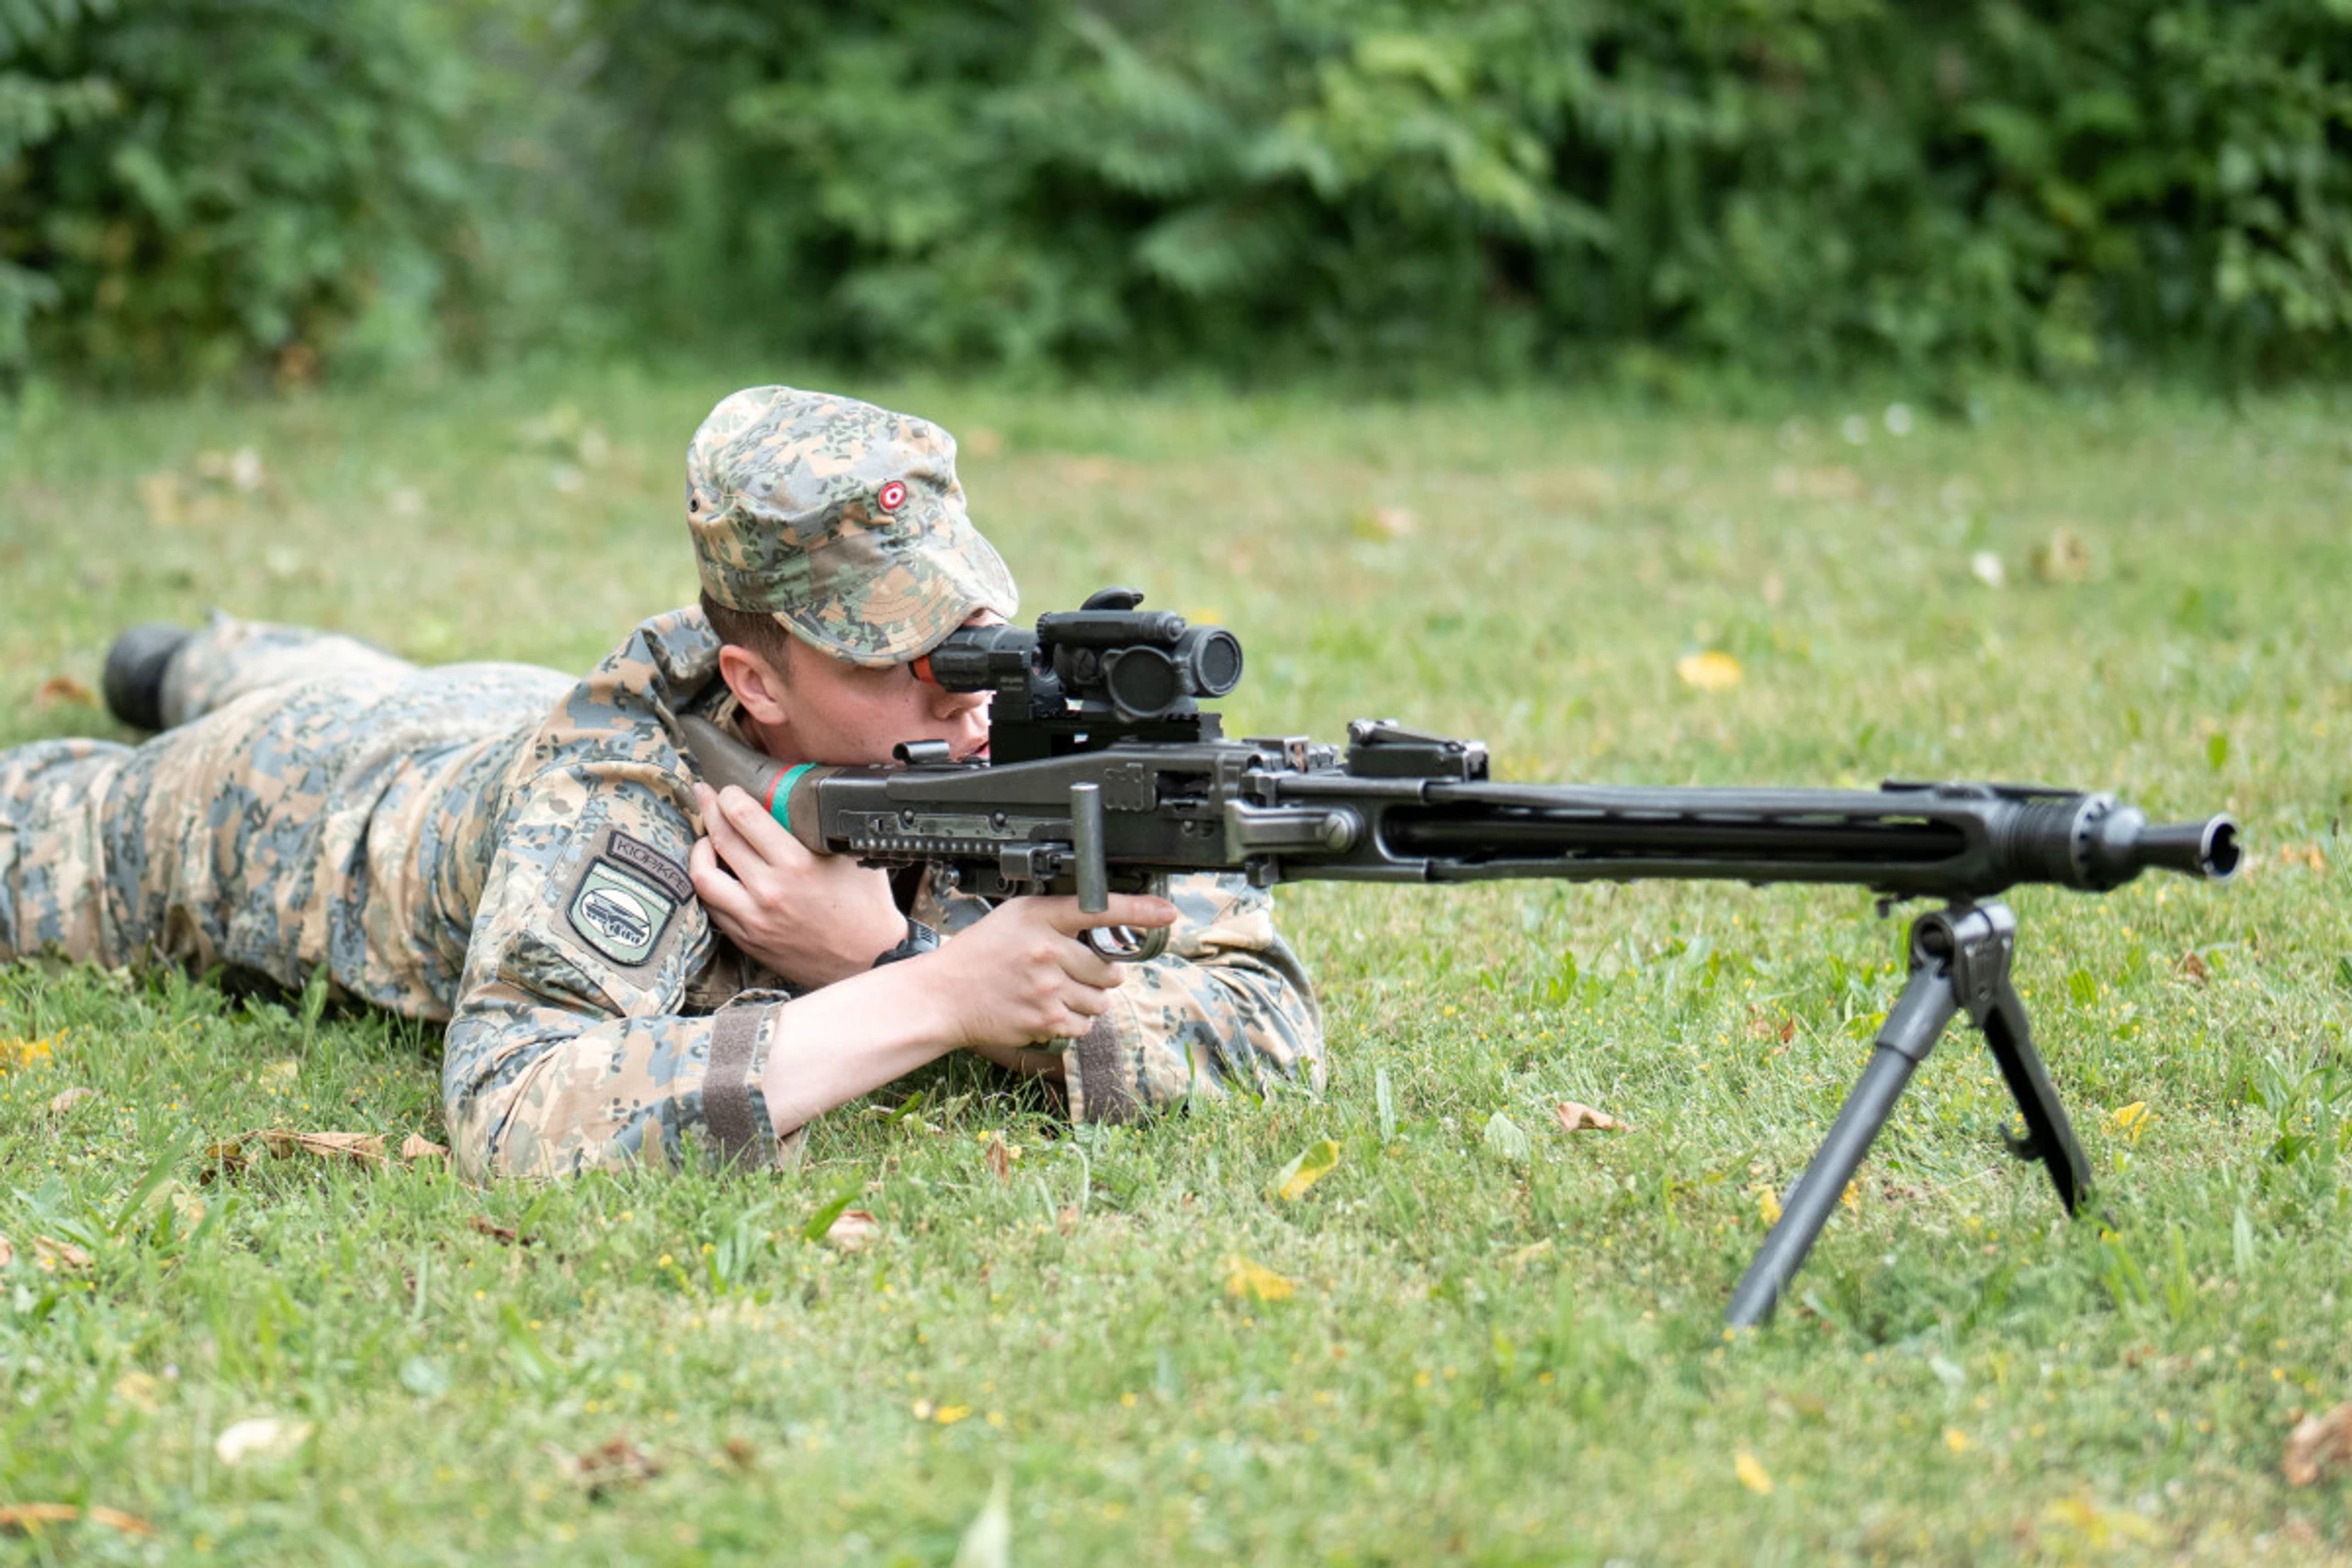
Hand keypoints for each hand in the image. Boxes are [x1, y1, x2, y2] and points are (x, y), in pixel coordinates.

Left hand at [688, 782, 906, 986]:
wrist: (871, 958)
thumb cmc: (866, 906)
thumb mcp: (850, 855)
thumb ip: (822, 828)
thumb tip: (798, 799)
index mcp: (797, 864)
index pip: (743, 817)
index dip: (728, 796)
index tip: (728, 790)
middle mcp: (769, 891)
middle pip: (718, 839)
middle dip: (708, 810)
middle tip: (706, 797)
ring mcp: (755, 919)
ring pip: (702, 877)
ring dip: (699, 852)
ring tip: (707, 840)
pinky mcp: (749, 940)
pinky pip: (713, 908)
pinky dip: (710, 886)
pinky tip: (718, 875)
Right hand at [914, 893, 1178, 1048]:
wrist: (945, 995)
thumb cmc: (982, 953)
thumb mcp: (1017, 916)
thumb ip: (1060, 916)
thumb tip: (1107, 924)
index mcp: (1040, 917)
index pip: (1099, 909)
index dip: (1140, 910)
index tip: (1168, 914)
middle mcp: (1046, 951)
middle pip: (1110, 968)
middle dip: (1102, 973)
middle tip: (1075, 970)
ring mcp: (1047, 988)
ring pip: (1101, 1000)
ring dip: (1088, 1000)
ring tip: (1057, 991)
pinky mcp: (1045, 1020)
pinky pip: (1085, 1024)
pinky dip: (1075, 1021)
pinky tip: (1050, 1009)